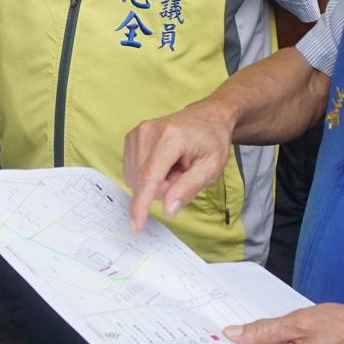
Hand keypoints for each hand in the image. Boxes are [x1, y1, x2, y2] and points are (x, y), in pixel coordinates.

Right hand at [123, 101, 234, 232]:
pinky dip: (149, 174)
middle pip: (142, 181)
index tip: (134, 227)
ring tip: (175, 167)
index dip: (140, 205)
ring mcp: (137, 132)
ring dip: (156, 182)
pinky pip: (133, 171)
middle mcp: (148, 132)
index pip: (149, 177)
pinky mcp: (131, 137)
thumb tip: (168, 210)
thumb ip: (188, 189)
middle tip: (183, 175)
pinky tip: (165, 164)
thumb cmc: (212, 141)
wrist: (208, 116)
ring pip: (135, 178)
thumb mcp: (210, 168)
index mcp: (170, 138)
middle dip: (162, 188)